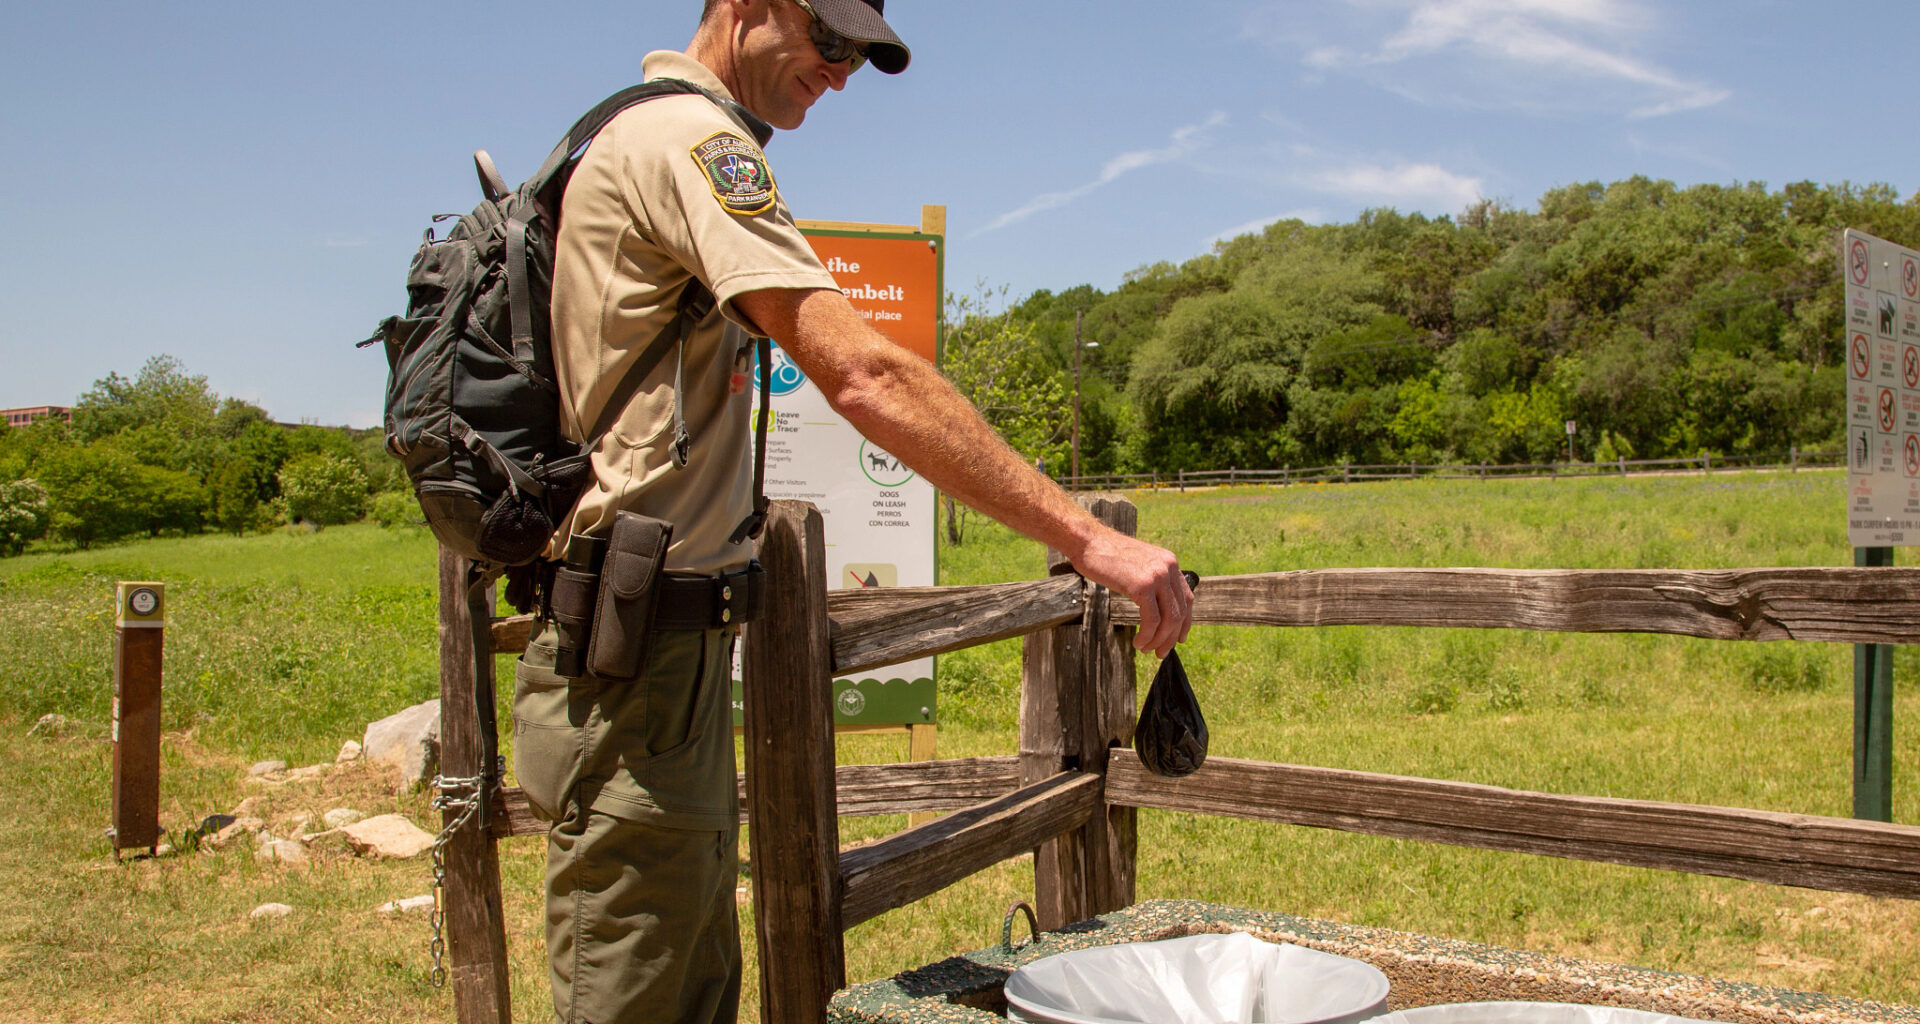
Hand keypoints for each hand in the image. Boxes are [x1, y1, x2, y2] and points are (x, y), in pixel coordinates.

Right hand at [1071, 527, 1192, 657]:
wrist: (1089, 542)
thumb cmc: (1107, 555)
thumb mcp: (1138, 565)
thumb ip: (1152, 581)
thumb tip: (1157, 607)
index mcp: (1170, 563)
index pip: (1186, 598)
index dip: (1185, 622)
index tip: (1179, 638)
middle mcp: (1168, 568)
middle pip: (1180, 612)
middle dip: (1171, 637)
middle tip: (1160, 652)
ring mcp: (1157, 576)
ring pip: (1168, 619)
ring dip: (1158, 640)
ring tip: (1146, 649)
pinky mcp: (1142, 586)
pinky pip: (1152, 620)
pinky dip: (1147, 636)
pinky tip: (1138, 642)